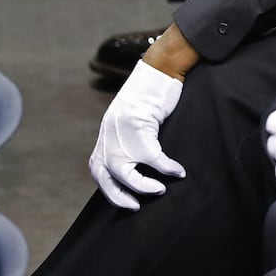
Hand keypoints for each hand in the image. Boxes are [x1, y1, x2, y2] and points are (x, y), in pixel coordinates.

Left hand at [89, 60, 185, 208]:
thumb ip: (127, 136)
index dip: (108, 186)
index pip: (97, 167)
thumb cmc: (150, 93)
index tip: (124, 198)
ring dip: (142, 186)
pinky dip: (167, 169)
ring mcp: (123, 133)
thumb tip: (136, 160)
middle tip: (134, 206)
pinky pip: (154, 158)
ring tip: (159, 190)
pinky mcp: (143, 128)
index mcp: (105, 133)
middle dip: (119, 196)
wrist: (159, 69)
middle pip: (106, 176)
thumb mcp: (131, 116)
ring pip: (126, 172)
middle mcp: (109, 135)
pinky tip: (178, 171)